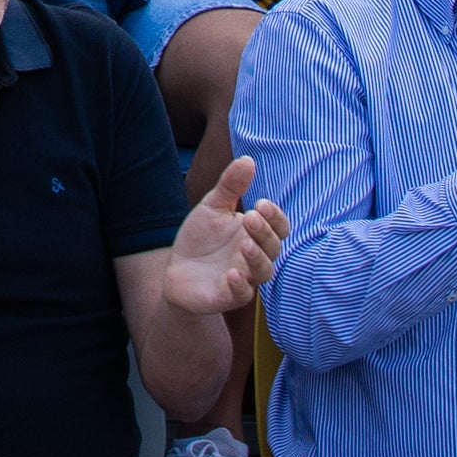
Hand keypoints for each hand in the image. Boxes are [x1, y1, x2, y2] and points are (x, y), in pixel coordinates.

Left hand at [160, 154, 287, 316]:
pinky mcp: (228, 296)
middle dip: (265, 233)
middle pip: (274, 247)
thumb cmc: (200, 239)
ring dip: (257, 257)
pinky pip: (241, 294)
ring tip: (245, 244)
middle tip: (250, 217)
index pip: (279, 227)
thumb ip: (231, 186)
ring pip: (263, 271)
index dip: (275, 217)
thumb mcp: (212, 207)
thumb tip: (248, 159)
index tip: (261, 203)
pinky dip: (240, 285)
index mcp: (255, 234)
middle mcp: (255, 257)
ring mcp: (244, 278)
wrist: (176, 272)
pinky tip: (231, 273)